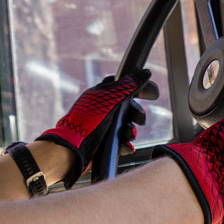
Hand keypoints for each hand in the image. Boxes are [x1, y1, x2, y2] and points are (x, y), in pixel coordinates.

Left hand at [33, 70, 150, 185]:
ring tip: (128, 135)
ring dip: (130, 131)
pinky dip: (125, 143)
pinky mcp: (102, 142)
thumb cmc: (86, 122)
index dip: (140, 87)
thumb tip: (145, 73)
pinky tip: (126, 146)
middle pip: (128, 107)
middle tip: (140, 120)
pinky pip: (119, 141)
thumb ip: (128, 87)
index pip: (124, 85)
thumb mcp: (110, 100)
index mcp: (101, 94)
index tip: (152, 94)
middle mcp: (102, 108)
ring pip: (125, 125)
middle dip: (136, 114)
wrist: (71, 150)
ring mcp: (102, 125)